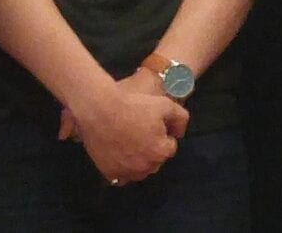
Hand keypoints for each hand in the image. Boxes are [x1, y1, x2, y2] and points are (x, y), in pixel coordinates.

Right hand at [61, 72, 187, 184]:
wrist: (100, 111)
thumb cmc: (134, 106)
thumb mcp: (165, 105)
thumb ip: (181, 119)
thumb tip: (179, 133)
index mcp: (160, 152)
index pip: (169, 147)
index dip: (163, 134)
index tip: (152, 125)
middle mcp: (145, 168)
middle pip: (155, 160)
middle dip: (152, 149)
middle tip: (140, 132)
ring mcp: (126, 172)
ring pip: (139, 170)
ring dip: (139, 161)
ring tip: (129, 142)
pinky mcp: (110, 173)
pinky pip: (121, 177)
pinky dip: (123, 169)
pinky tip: (120, 155)